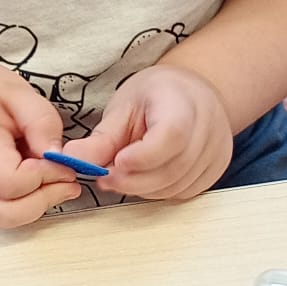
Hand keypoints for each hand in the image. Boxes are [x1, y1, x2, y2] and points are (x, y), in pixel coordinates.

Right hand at [0, 55, 80, 228]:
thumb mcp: (17, 90)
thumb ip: (42, 122)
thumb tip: (60, 157)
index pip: (9, 183)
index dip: (42, 177)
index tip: (59, 158)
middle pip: (5, 214)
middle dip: (44, 201)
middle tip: (67, 178)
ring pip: (5, 218)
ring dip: (37, 204)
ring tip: (56, 177)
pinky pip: (3, 209)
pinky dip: (27, 200)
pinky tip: (38, 176)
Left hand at [80, 65, 232, 202]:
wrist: (192, 93)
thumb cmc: (156, 96)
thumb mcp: (124, 107)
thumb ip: (101, 138)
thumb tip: (70, 159)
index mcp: (184, 102)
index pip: (171, 136)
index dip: (142, 157)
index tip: (115, 163)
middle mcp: (208, 128)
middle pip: (173, 168)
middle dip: (133, 180)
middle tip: (105, 178)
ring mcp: (216, 152)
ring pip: (176, 186)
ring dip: (143, 188)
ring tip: (121, 175)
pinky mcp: (216, 170)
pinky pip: (184, 192)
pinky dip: (158, 190)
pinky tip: (145, 176)